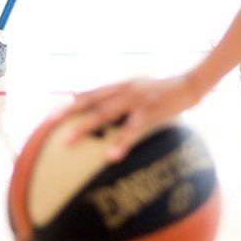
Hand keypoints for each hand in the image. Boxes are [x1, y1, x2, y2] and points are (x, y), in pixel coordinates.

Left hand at [64, 75, 205, 162]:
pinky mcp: (149, 110)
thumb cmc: (169, 93)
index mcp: (122, 85)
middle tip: (48, 124)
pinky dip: (120, 143)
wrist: (192, 84)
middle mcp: (124, 89)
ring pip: (104, 114)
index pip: (90, 93)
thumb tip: (117, 122)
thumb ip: (130, 103)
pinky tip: (111, 157)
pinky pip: (131, 130)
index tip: (52, 115)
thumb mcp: (145, 92)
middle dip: (67, 112)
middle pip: (90, 101)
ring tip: (67, 143)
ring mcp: (135, 99)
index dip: (71, 103)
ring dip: (84, 128)